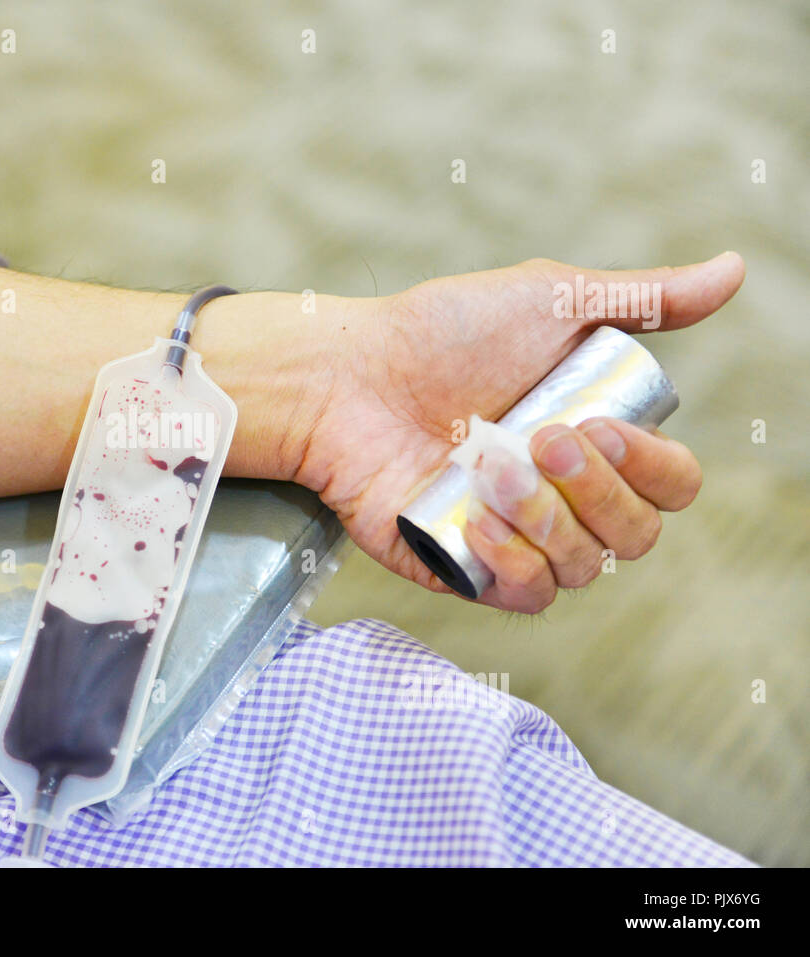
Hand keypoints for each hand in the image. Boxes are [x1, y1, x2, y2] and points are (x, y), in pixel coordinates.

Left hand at [294, 254, 744, 612]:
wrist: (349, 378)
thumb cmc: (441, 335)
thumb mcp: (550, 302)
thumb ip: (644, 297)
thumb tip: (734, 270)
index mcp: (595, 444)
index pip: (672, 486)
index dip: (654, 468)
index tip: (601, 426)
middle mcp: (564, 497)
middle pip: (639, 535)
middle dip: (598, 490)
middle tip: (541, 437)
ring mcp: (516, 537)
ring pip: (586, 567)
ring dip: (547, 517)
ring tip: (489, 466)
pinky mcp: (467, 569)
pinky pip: (529, 596)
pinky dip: (515, 563)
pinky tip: (479, 518)